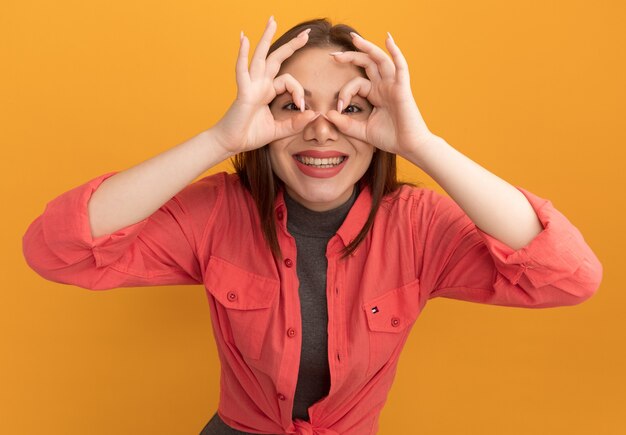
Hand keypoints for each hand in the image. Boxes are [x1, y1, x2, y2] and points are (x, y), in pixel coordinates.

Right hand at [211, 17, 319, 155]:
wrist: (231, 143)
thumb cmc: (250, 135)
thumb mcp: (279, 131)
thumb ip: (296, 123)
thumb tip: (314, 114)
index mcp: (267, 92)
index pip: (288, 81)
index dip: (298, 91)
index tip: (302, 107)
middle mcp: (259, 85)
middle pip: (276, 59)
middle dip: (291, 45)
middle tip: (306, 33)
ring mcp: (250, 86)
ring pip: (260, 57)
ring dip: (266, 38)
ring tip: (272, 21)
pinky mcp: (243, 92)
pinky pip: (242, 70)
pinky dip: (242, 54)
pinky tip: (244, 38)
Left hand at [326, 32, 436, 159]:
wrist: (409, 147)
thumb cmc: (390, 138)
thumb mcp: (362, 131)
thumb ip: (345, 124)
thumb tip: (327, 114)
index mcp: (375, 94)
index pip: (356, 83)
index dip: (344, 92)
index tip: (338, 107)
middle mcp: (384, 86)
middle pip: (366, 63)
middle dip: (350, 56)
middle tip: (333, 56)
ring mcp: (393, 85)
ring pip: (380, 60)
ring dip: (368, 47)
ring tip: (354, 38)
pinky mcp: (402, 88)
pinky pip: (400, 66)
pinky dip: (395, 52)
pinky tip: (388, 39)